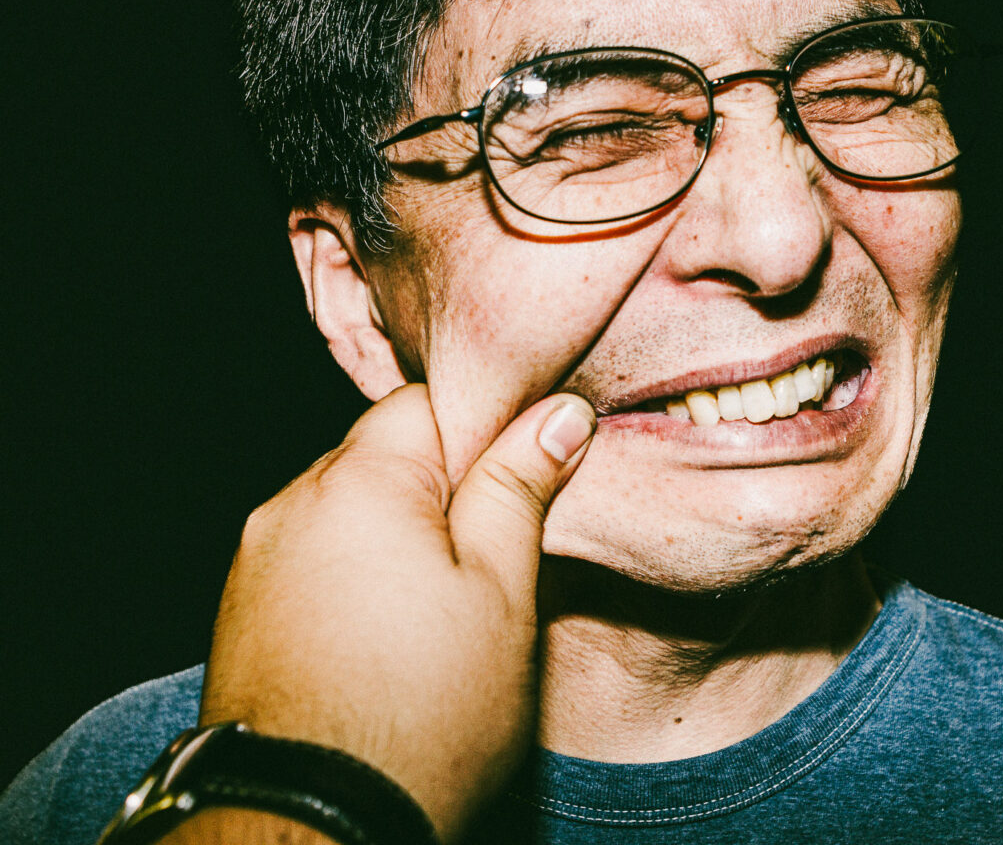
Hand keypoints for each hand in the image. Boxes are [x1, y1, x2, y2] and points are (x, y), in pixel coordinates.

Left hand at [182, 384, 594, 841]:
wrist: (311, 827)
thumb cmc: (422, 716)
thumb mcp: (501, 593)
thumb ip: (518, 489)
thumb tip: (557, 412)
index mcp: (357, 481)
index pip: (429, 403)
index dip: (488, 430)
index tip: (528, 476)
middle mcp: (290, 504)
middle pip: (384, 457)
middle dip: (442, 488)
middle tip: (498, 553)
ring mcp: (256, 560)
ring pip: (348, 511)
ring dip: (396, 534)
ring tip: (444, 607)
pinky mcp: (243, 613)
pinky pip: (313, 561)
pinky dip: (354, 576)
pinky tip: (389, 635)